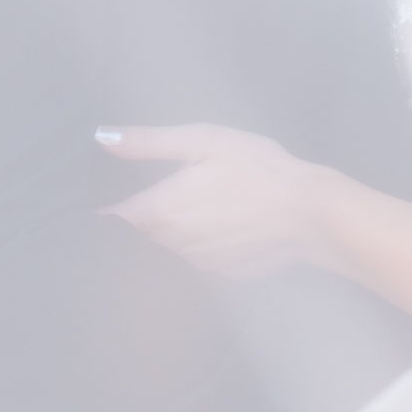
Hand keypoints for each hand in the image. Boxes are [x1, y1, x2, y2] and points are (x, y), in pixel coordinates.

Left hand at [95, 123, 325, 280]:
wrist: (308, 213)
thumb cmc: (256, 168)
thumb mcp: (203, 140)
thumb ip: (149, 142)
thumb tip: (102, 138)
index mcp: (159, 211)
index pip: (112, 215)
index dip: (110, 200)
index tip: (116, 186)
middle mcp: (170, 244)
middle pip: (141, 229)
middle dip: (146, 209)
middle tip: (173, 181)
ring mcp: (196, 263)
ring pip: (170, 242)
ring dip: (176, 224)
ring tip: (205, 198)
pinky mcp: (220, 273)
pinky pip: (198, 254)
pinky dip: (203, 238)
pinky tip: (227, 219)